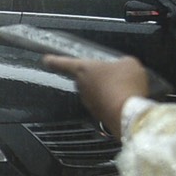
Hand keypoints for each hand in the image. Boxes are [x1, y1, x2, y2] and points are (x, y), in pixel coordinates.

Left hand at [43, 54, 157, 138]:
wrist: (128, 115)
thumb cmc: (125, 85)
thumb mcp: (128, 63)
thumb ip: (121, 62)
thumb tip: (123, 66)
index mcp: (84, 68)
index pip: (63, 62)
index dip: (54, 60)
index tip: (46, 59)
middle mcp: (82, 85)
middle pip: (84, 77)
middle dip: (95, 76)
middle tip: (110, 73)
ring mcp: (88, 102)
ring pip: (94, 91)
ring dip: (104, 89)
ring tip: (122, 87)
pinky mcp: (97, 114)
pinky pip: (103, 103)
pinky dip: (111, 101)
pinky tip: (124, 99)